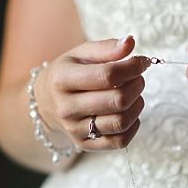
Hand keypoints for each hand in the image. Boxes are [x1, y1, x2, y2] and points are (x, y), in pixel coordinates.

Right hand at [34, 36, 150, 149]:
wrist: (46, 101)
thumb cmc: (69, 72)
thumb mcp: (81, 54)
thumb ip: (106, 48)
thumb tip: (130, 43)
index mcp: (62, 80)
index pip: (108, 75)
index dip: (133, 67)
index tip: (142, 62)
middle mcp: (66, 107)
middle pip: (117, 101)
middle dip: (137, 86)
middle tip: (137, 78)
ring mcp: (74, 129)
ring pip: (121, 122)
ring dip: (136, 105)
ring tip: (133, 95)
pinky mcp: (83, 144)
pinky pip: (119, 141)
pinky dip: (132, 126)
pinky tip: (128, 112)